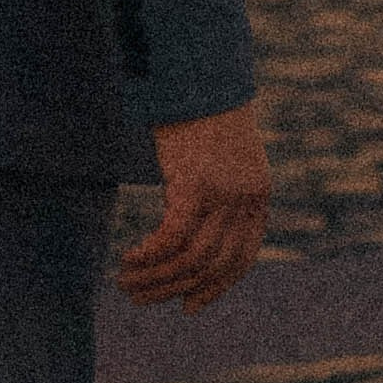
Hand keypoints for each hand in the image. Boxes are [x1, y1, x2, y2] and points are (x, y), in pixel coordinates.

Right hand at [116, 103, 268, 314]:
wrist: (197, 75)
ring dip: (154, 279)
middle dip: (174, 290)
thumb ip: (220, 196)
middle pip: (211, 266)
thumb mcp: (224, 160)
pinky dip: (149, 256)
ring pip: (189, 259)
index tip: (188, 306)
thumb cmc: (202, 116)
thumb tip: (196, 232)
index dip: (214, 289)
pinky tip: (128, 259)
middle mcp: (245, 200)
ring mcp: (222, 194)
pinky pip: (171, 237)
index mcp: (257, 198)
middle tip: (140, 299)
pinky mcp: (194, 184)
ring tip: (126, 283)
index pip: (240, 261)